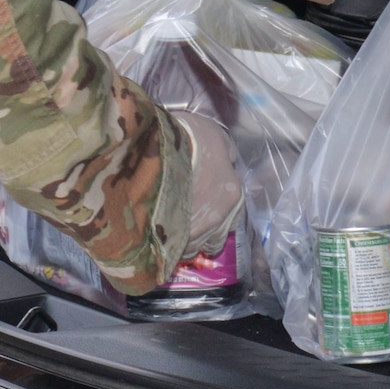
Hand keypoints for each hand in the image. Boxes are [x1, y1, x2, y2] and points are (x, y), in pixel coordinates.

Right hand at [170, 109, 242, 258]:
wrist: (162, 149)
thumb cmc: (190, 137)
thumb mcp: (216, 136)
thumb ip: (225, 154)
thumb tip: (228, 160)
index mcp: (232, 193)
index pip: (231, 217)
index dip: (217, 215)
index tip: (204, 211)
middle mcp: (219, 218)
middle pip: (215, 240)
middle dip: (203, 235)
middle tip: (187, 225)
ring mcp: (195, 232)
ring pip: (193, 249)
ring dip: (184, 242)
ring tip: (169, 232)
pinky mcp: (173, 240)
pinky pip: (173, 252)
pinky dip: (167, 247)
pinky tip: (157, 237)